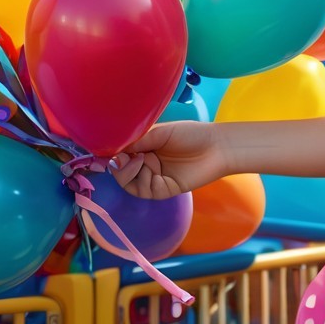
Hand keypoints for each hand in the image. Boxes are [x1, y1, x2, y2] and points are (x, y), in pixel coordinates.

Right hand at [111, 121, 226, 199]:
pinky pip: (143, 191)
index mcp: (144, 148)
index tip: (107, 151)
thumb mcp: (161, 132)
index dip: (111, 154)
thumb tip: (113, 150)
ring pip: (129, 183)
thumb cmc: (192, 134)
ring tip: (140, 159)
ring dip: (129, 173)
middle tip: (122, 157)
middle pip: (120, 172)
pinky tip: (149, 168)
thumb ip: (137, 140)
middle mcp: (146, 164)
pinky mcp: (163, 190)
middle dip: (118, 166)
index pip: (120, 155)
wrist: (217, 147)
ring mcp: (154, 178)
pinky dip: (142, 181)